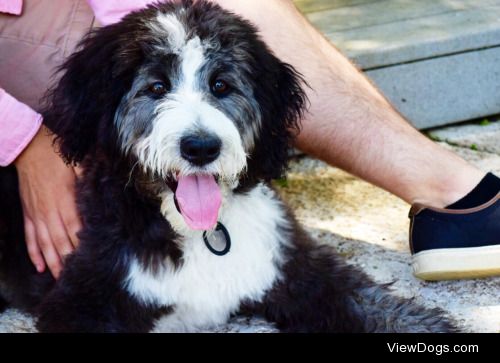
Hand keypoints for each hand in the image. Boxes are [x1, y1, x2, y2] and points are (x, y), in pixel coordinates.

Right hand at [14, 125, 81, 277]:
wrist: (28, 148)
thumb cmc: (56, 156)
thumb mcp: (78, 165)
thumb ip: (90, 181)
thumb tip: (106, 189)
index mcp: (65, 199)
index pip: (76, 227)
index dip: (82, 244)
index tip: (90, 259)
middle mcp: (50, 210)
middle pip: (61, 241)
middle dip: (68, 261)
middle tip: (77, 278)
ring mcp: (37, 214)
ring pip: (45, 244)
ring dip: (53, 262)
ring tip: (60, 278)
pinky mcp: (28, 214)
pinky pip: (30, 237)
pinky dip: (34, 253)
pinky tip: (39, 266)